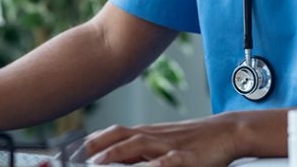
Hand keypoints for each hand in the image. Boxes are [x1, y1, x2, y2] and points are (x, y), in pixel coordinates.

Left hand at [82, 113, 244, 166]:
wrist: (227, 132)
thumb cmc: (192, 141)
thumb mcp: (161, 144)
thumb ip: (137, 152)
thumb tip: (110, 160)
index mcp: (146, 134)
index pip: (112, 133)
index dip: (90, 141)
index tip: (69, 150)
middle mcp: (154, 136)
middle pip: (119, 135)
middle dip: (95, 146)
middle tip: (73, 157)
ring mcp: (170, 145)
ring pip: (138, 145)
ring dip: (115, 153)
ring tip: (98, 163)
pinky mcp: (188, 157)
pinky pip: (170, 161)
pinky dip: (157, 165)